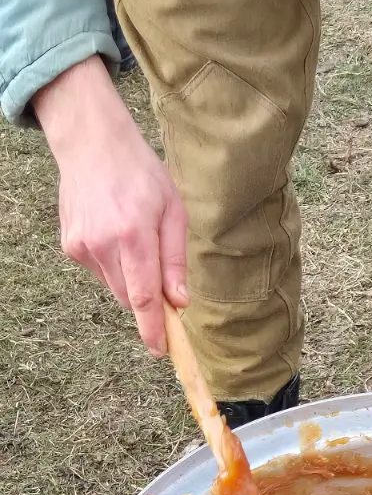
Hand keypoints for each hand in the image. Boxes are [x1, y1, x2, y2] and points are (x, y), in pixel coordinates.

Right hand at [33, 57, 188, 354]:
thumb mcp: (173, 210)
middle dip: (149, 302)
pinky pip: (101, 272)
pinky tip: (115, 232)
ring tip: (135, 239)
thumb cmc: (140, 172)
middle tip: (163, 285)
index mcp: (133, 235)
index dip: (154, 330)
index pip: (144, 298)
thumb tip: (179, 301)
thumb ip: (175, 259)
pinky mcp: (70, 246)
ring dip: (131, 279)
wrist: (91, 143)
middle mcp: (103, 244)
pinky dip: (114, 264)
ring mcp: (82, 247)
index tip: (163, 351)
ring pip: (116, 287)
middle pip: (130, 299)